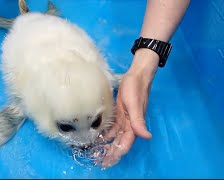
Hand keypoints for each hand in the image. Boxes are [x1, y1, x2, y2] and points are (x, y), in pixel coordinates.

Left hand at [101, 49, 157, 167]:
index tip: (107, 162)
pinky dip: (106, 134)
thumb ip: (139, 121)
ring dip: (108, 146)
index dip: (117, 154)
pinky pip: (112, 128)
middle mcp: (129, 125)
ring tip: (97, 154)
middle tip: (98, 162)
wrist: (136, 75)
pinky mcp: (119, 114)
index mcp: (133, 125)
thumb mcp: (135, 104)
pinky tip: (99, 139)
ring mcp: (124, 120)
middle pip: (119, 143)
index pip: (125, 144)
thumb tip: (147, 137)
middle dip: (111, 153)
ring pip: (115, 137)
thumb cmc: (135, 88)